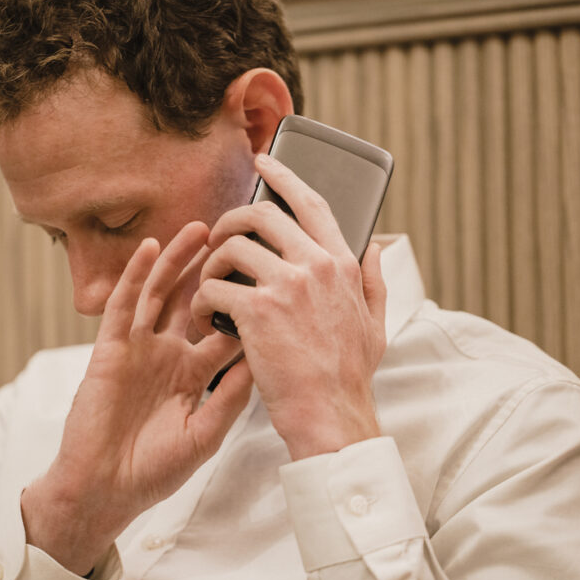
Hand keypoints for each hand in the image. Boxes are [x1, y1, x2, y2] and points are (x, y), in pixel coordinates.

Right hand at [22, 222, 253, 574]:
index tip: (268, 275)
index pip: (222, 329)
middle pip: (192, 300)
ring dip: (177, 260)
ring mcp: (137, 349)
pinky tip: (150, 250)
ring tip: (198, 229)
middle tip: (236, 237)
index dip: (243, 302)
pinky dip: (135, 276)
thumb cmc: (152, 470)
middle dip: (212, 269)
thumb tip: (263, 357)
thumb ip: (231, 395)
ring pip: (159, 293)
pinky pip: (123, 306)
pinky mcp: (110, 349)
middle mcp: (167, 354)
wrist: (105, 490)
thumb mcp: (204, 433)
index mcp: (192, 374)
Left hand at [191, 153, 386, 460]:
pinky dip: (203, 303)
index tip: (263, 162)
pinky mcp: (258, 309)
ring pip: (230, 248)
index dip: (284, 177)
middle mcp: (316, 265)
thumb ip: (374, 280)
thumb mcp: (375, 323)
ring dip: (210, 268)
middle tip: (215, 243)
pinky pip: (214, 287)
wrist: (331, 417)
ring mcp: (287, 284)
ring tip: (209, 293)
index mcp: (343, 264)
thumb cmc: (349, 377)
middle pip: (259, 215)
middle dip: (228, 224)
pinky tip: (208, 322)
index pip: (311, 203)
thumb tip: (376, 245)